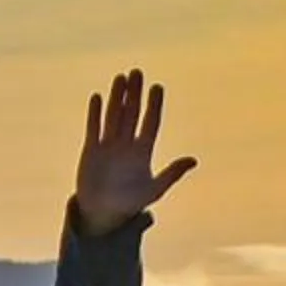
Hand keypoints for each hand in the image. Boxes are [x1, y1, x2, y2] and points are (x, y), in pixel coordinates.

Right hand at [73, 69, 197, 235]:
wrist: (105, 212)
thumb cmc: (132, 202)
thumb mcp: (155, 189)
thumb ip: (173, 173)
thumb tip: (194, 159)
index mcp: (143, 152)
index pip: (151, 123)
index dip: (154, 106)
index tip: (158, 88)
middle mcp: (126, 145)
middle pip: (132, 114)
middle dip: (135, 94)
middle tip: (138, 73)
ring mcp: (108, 145)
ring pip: (114, 116)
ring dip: (116, 98)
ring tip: (121, 78)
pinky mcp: (91, 150)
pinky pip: (94, 128)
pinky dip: (95, 114)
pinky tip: (98, 97)